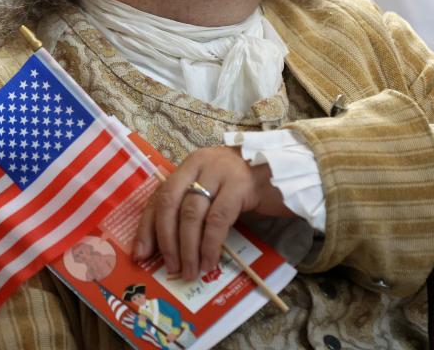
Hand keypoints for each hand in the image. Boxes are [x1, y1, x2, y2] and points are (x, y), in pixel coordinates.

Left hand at [133, 146, 289, 281]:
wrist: (291, 172)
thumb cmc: (250, 187)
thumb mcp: (216, 192)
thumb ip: (195, 208)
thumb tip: (169, 247)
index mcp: (191, 164)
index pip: (160, 195)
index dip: (148, 227)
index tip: (142, 254)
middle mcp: (201, 163)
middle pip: (171, 203)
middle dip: (166, 240)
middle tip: (170, 267)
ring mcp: (221, 172)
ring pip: (192, 213)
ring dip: (187, 248)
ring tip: (190, 271)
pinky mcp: (241, 185)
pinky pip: (217, 220)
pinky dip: (210, 245)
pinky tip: (210, 262)